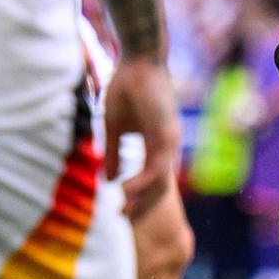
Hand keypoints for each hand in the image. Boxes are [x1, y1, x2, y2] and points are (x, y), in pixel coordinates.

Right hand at [101, 56, 181, 221]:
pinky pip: (157, 167)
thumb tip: (109, 179)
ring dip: (141, 199)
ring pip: (160, 182)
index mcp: (157, 144)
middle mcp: (167, 146)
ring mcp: (169, 141)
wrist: (137, 60)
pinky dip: (142, 183)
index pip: (152, 180)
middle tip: (121, 217)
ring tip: (122, 212)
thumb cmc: (125, 88)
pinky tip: (125, 191)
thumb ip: (114, 153)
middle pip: (160, 188)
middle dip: (141, 205)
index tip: (119, 210)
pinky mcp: (166, 134)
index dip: (137, 197)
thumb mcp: (114, 127)